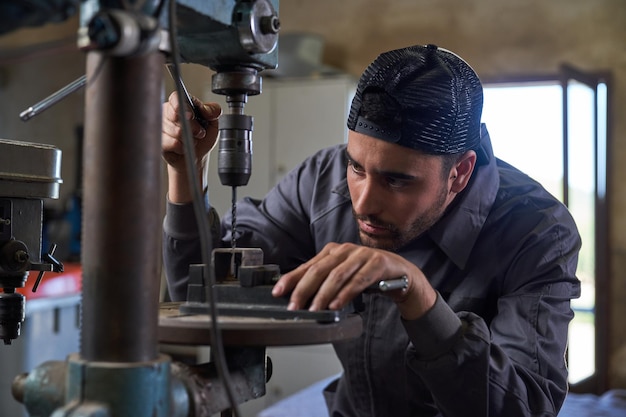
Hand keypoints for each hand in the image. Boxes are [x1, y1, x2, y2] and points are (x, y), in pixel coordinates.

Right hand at [162, 91, 220, 202]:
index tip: (191, 115)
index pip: (175, 98)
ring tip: (191, 141)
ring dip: (188, 139)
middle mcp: (168, 113)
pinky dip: (181, 148)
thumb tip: (206, 109)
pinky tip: (183, 148)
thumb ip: (213, 111)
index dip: (181, 105)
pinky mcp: (159, 141)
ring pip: (174, 131)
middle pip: (175, 115)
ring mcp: (162, 127)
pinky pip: (170, 143)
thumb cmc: (202, 138)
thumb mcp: (213, 123)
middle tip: (199, 133)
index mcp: (181, 104)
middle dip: (191, 126)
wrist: (196, 157)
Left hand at [272, 242, 436, 319]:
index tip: (278, 291)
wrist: (400, 273)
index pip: (307, 266)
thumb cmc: (367, 275)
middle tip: (294, 306)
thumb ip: (322, 283)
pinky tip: (336, 305)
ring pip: (337, 276)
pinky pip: (358, 280)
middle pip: (319, 270)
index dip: (291, 278)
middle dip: (304, 289)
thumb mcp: (342, 277)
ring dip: (323, 295)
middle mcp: (345, 250)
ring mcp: (361, 255)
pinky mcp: (377, 264)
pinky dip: (345, 294)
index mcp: (333, 251)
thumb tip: (298, 296)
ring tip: (314, 309)